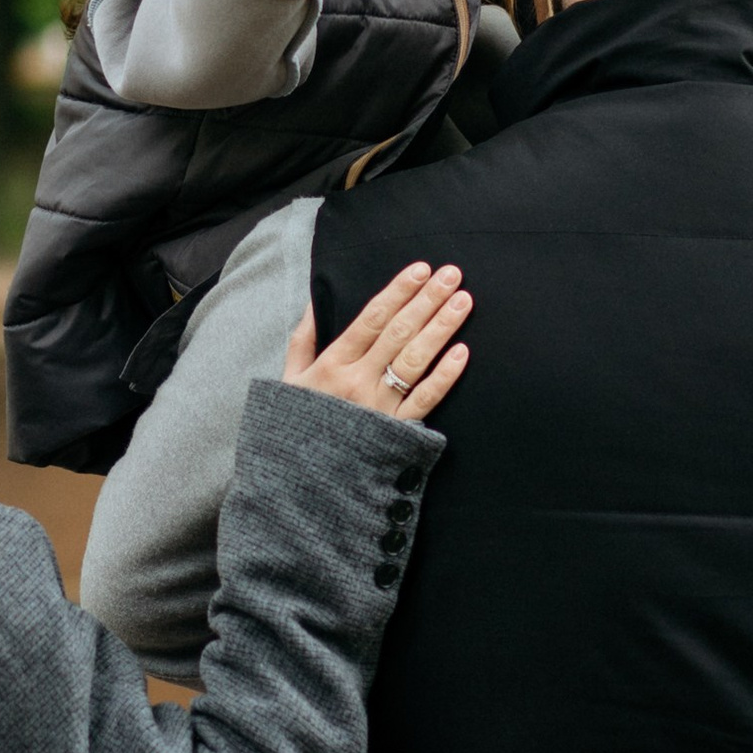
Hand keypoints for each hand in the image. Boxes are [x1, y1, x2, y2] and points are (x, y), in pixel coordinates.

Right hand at [282, 261, 471, 421]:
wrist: (296, 482)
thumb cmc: (294, 426)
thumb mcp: (288, 379)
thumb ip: (303, 339)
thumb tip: (316, 300)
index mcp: (332, 364)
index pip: (371, 319)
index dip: (398, 292)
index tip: (420, 270)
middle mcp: (357, 382)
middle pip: (398, 333)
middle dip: (427, 300)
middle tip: (452, 274)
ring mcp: (378, 407)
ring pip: (415, 360)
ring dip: (442, 327)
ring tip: (463, 301)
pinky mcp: (396, 433)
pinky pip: (424, 400)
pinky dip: (444, 376)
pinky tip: (462, 352)